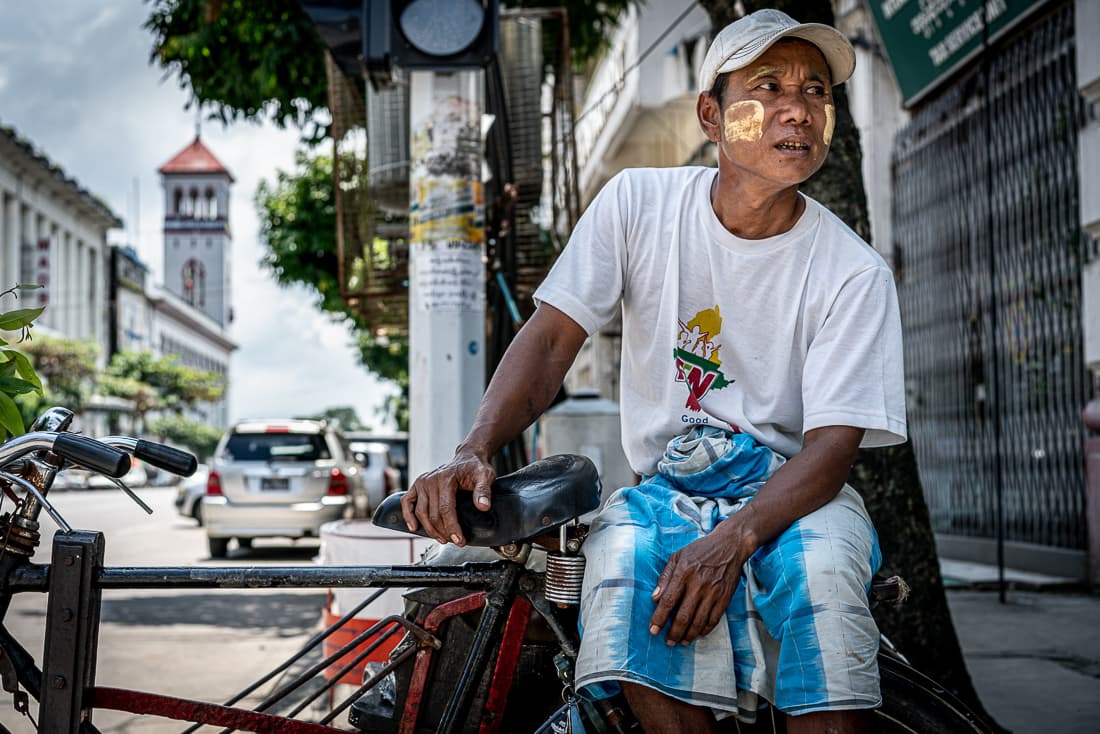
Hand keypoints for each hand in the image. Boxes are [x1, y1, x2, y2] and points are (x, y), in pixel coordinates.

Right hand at [401, 450, 494, 545]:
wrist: (466, 458)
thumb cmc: (475, 468)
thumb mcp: (485, 476)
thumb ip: (483, 491)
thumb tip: (483, 506)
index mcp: (446, 478)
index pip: (446, 509)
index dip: (452, 527)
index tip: (460, 541)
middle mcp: (430, 480)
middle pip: (432, 514)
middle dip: (443, 532)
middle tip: (455, 542)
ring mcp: (422, 482)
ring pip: (421, 512)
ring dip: (430, 529)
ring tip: (442, 539)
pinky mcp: (417, 485)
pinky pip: (407, 502)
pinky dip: (408, 516)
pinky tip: (414, 528)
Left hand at [648, 527, 746, 644]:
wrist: (730, 545)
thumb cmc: (700, 550)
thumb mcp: (677, 556)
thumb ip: (665, 577)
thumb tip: (655, 598)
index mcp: (683, 572)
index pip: (668, 601)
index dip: (659, 618)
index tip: (653, 630)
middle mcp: (698, 584)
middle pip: (684, 616)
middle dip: (674, 632)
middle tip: (668, 642)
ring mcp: (713, 592)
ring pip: (699, 621)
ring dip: (689, 635)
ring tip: (681, 642)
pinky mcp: (725, 597)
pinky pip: (714, 619)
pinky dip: (705, 630)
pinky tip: (698, 634)